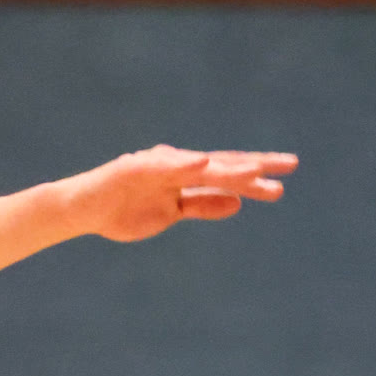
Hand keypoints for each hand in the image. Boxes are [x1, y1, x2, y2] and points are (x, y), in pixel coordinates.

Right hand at [68, 146, 296, 242]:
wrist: (84, 210)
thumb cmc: (126, 210)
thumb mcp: (174, 213)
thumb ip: (204, 205)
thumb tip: (237, 202)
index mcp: (187, 177)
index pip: (228, 173)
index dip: (257, 176)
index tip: (286, 178)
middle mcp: (177, 166)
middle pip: (223, 164)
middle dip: (256, 165)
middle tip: (291, 165)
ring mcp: (157, 167)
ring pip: (199, 166)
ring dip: (228, 168)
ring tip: (256, 170)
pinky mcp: (134, 171)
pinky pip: (162, 168)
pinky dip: (183, 164)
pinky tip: (203, 163)